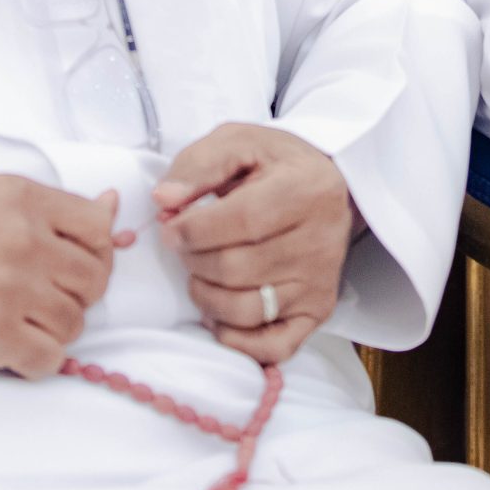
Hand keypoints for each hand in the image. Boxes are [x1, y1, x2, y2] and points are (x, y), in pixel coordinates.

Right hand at [0, 175, 131, 377]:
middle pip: (93, 282)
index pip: (99, 230)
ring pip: (73, 323)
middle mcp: (22, 238)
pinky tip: (8, 348)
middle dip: (72, 297)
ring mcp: (7, 286)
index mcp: (23, 199)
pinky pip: (48, 359)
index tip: (70, 267)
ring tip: (16, 322)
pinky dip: (34, 361)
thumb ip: (52, 209)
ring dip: (50, 330)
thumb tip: (114, 206)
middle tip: (37, 300)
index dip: (94, 255)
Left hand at [155, 123, 356, 364]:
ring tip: (198, 273)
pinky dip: (237, 340)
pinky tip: (219, 315)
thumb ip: (197, 166)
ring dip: (206, 297)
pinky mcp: (318, 310)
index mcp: (306, 189)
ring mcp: (320, 280)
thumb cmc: (273, 165)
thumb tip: (164, 200)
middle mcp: (321, 239)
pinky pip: (274, 346)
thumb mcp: (237, 142)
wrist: (325, 186)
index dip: (193, 230)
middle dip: (193, 261)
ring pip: (247, 310)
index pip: (242, 220)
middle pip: (238, 269)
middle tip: (184, 248)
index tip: (171, 228)